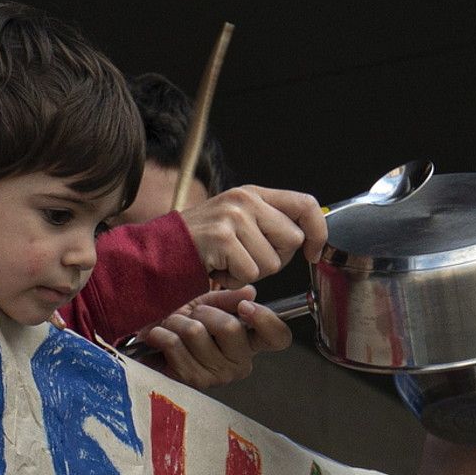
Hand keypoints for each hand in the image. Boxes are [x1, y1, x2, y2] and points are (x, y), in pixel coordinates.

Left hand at [134, 286, 290, 388]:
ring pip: (197, 332)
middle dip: (204, 311)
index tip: (244, 306)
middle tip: (192, 314)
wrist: (151, 340)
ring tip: (173, 325)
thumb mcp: (205, 303)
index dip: (265, 319)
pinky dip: (163, 334)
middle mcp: (239, 362)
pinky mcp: (191, 382)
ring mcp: (217, 376)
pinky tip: (160, 336)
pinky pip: (176, 345)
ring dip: (178, 322)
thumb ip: (227, 299)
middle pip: (231, 327)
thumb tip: (250, 291)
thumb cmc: (182, 322)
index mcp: (249, 341)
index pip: (278, 337)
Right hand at [178, 185, 326, 287]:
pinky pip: (250, 274)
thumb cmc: (200, 245)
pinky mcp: (223, 238)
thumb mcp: (237, 222)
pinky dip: (234, 280)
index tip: (312, 252)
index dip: (317, 231)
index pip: (305, 204)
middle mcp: (245, 200)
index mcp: (252, 194)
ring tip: (226, 262)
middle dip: (274, 259)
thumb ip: (269, 223)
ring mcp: (233, 217)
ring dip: (250, 273)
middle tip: (245, 258)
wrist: (157, 253)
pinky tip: (216, 269)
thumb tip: (309, 239)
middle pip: (292, 240)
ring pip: (272, 263)